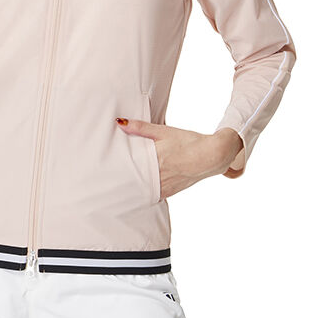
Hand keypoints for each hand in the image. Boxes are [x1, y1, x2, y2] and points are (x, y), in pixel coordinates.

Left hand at [115, 117, 244, 196]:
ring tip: (119, 187)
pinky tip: (139, 190)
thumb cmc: (187, 141)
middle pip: (134, 183)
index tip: (104, 175)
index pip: (129, 170)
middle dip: (121, 182)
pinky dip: (146, 192)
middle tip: (106, 183)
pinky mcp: (170, 192)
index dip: (116, 174)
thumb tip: (120, 122)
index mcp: (155, 160)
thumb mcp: (164, 131)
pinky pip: (154, 195)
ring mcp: (165, 187)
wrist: (212, 156)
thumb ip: (141, 128)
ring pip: (143, 191)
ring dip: (133, 188)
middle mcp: (159, 177)